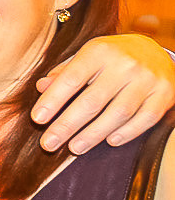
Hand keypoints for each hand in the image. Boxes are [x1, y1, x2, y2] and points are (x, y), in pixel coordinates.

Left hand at [33, 34, 174, 153]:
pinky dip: (127, 132)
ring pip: (118, 113)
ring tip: (74, 148)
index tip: (37, 119)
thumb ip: (64, 72)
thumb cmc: (111, 58)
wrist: (155, 51)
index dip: (53, 100)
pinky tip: (110, 141)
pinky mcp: (165, 93)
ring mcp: (148, 79)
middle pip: (92, 101)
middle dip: (67, 125)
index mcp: (99, 51)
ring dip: (93, 134)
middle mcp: (125, 64)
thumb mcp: (86, 57)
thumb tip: (40, 87)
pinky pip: (145, 118)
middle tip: (49, 144)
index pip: (71, 79)